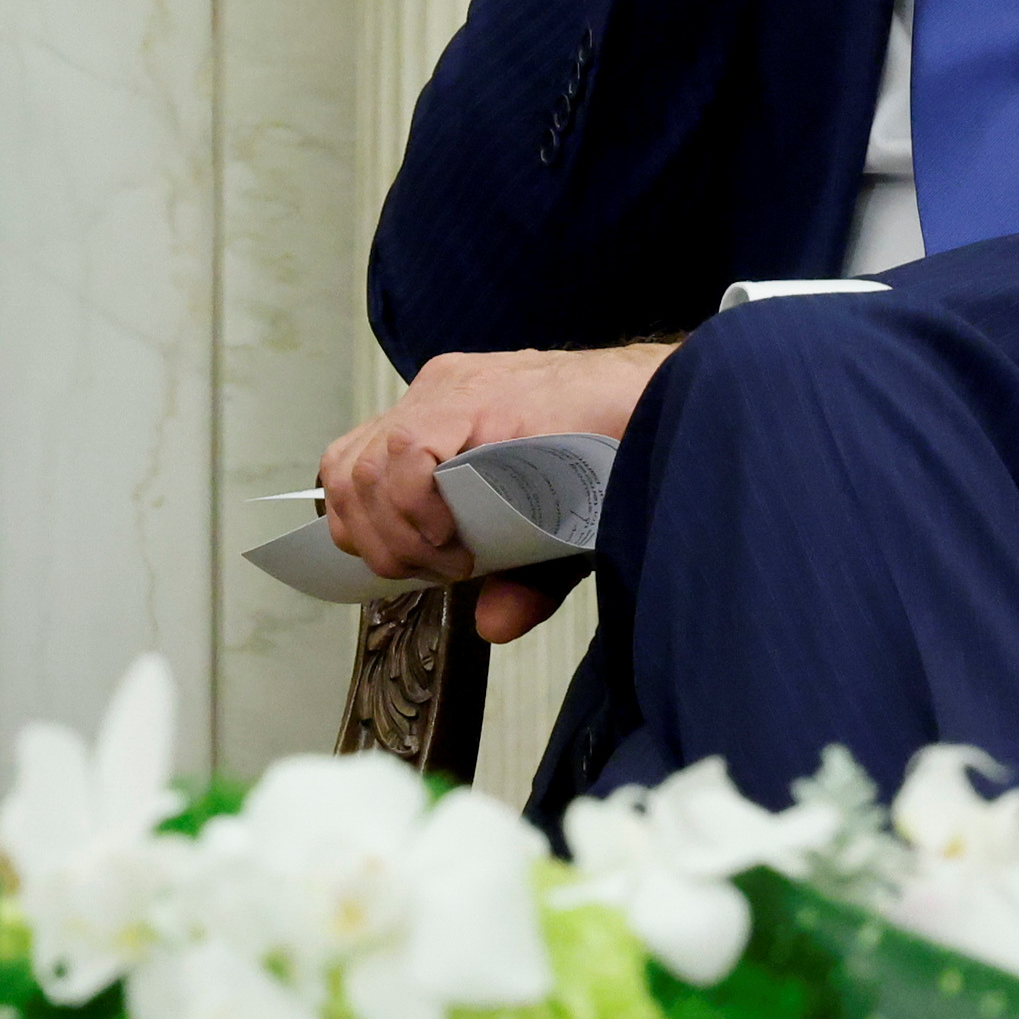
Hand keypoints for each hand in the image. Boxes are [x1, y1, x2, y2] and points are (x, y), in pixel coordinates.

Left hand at [316, 344, 673, 646]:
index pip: (354, 466)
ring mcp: (452, 392)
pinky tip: (452, 537)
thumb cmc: (611, 455)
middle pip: (348, 473)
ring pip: (367, 466)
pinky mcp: (479, 395)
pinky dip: (415, 505)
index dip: (362, 526)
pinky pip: (406, 450)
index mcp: (439, 418)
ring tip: (452, 562)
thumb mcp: (554, 531)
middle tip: (435, 573)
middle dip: (376, 541)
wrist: (670, 404)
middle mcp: (435, 397)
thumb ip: (520, 577)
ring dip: (398, 532)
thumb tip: (492, 626)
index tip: (406, 569)